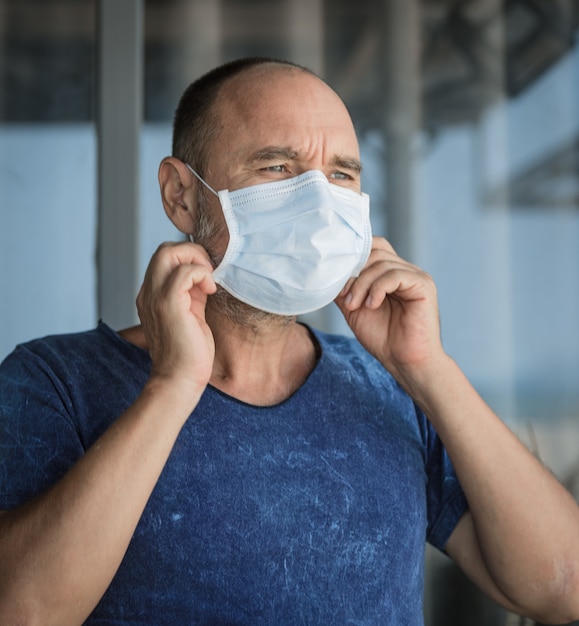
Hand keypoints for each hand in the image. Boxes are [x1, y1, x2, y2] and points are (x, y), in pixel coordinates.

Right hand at [136, 242, 216, 395]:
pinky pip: (183, 272)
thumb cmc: (189, 353)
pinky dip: (201, 274)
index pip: (165, 258)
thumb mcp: (191, 314)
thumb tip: (204, 275)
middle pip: (164, 249)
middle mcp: (148, 293)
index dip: (188, 259)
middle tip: (209, 273)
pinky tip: (210, 291)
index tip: (206, 277)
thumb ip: (193, 293)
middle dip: (192, 252)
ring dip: (196, 260)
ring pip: (168, 253)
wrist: (180, 380)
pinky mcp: (168, 304)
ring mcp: (155, 297)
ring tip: (209, 281)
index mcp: (152, 295)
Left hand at [335, 237, 444, 386]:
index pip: (372, 246)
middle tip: (346, 299)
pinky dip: (377, 289)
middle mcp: (404, 270)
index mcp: (390, 273)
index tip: (336, 278)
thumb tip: (328, 272)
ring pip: (381, 264)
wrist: (404, 362)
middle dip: (354, 274)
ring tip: (355, 306)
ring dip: (362, 285)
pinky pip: (395, 275)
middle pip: (374, 253)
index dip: (353, 256)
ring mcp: (415, 276)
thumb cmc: (383, 338)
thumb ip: (344, 289)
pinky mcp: (423, 286)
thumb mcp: (354, 309)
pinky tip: (371, 305)